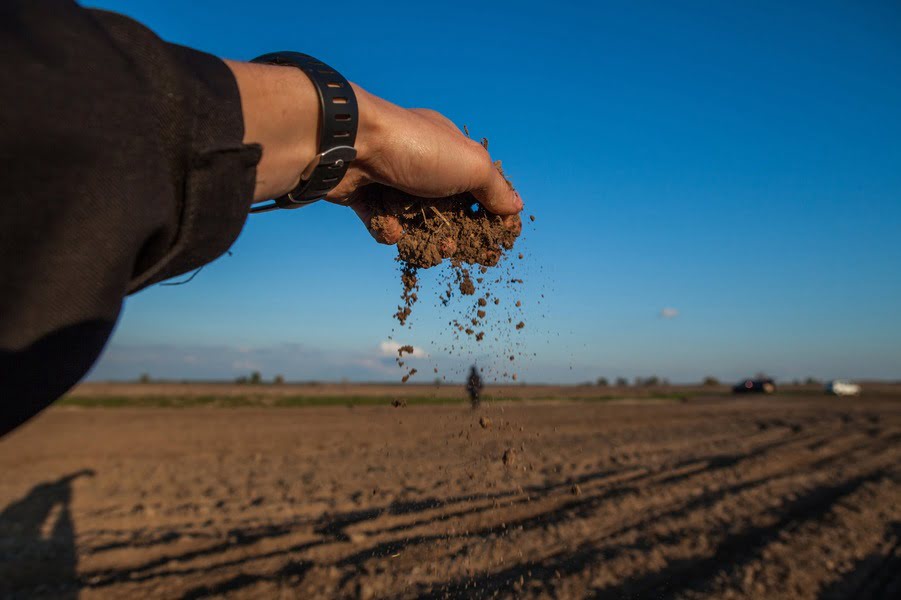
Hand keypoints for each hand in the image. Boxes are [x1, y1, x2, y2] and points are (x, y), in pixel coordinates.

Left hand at [227, 61, 521, 243]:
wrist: (348, 145)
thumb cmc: (416, 148)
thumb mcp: (471, 165)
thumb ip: (495, 189)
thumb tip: (517, 207)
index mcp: (450, 148)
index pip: (478, 185)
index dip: (490, 214)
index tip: (498, 241)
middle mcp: (421, 162)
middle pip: (447, 208)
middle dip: (457, 234)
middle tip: (459, 251)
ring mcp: (390, 180)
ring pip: (415, 221)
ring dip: (425, 238)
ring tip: (432, 247)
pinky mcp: (362, 196)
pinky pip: (382, 223)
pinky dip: (388, 229)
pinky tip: (390, 226)